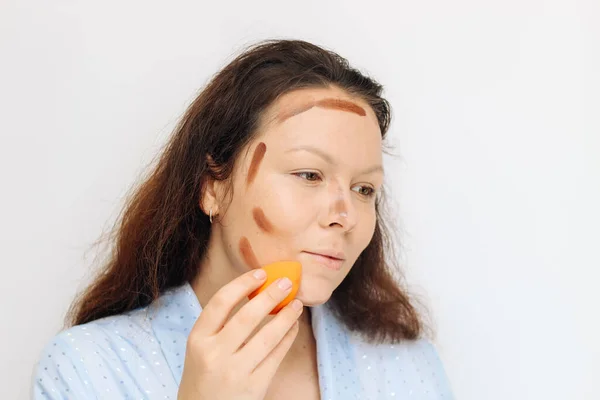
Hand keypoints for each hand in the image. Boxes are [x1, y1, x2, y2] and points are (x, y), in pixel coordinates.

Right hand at [177, 268, 303, 399]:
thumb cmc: (204, 376)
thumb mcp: (200, 349)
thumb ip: (220, 325)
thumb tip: (256, 291)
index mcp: (197, 340)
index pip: (220, 302)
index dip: (242, 284)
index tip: (260, 273)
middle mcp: (214, 355)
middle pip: (247, 316)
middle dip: (270, 296)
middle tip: (287, 283)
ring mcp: (235, 372)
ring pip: (267, 337)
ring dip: (286, 317)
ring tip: (297, 304)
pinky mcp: (254, 387)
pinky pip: (276, 356)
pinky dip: (287, 338)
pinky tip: (293, 327)